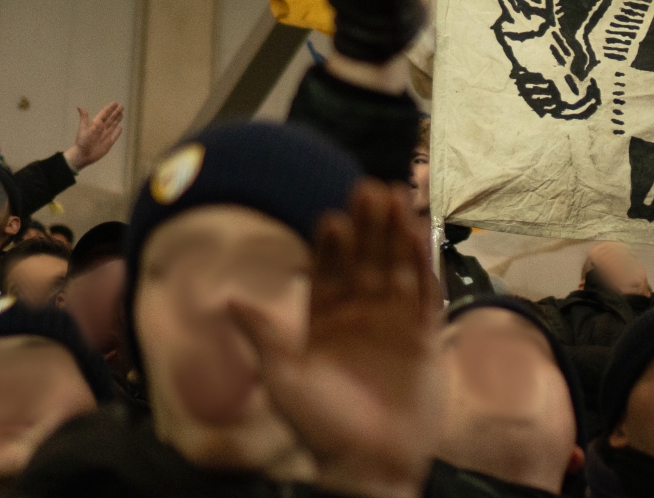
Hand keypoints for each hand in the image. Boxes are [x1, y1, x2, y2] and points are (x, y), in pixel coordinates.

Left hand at [63, 103, 123, 170]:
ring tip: (121, 114)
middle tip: (121, 106)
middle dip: (115, 112)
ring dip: (117, 119)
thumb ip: (84, 118)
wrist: (83, 155)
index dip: (109, 108)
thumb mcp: (83, 128)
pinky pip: (115, 136)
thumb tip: (80, 107)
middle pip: (110, 118)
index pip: (104, 114)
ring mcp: (105, 135)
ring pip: (113, 125)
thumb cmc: (82, 141)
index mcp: (96, 124)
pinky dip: (118, 132)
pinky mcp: (109, 143)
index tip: (115, 103)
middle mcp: (101, 128)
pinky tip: (120, 128)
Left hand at [230, 181, 441, 497]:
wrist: (370, 464)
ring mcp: (394, 322)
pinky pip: (425, 292)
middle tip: (368, 189)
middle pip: (365, 260)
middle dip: (367, 226)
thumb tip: (229, 298)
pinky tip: (420, 235)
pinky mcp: (423, 335)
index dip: (331, 244)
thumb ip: (264, 335)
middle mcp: (360, 314)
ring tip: (397, 197)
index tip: (332, 215)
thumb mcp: (284, 379)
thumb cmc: (321, 428)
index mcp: (324, 321)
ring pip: (396, 267)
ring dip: (397, 233)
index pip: (327, 271)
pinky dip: (423, 263)